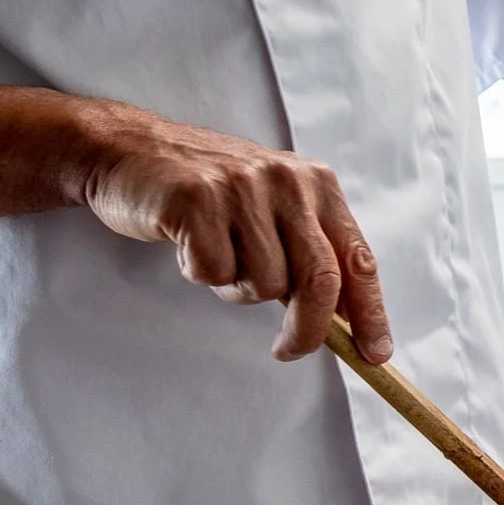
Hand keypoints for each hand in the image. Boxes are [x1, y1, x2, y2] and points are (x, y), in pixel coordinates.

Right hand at [80, 100, 391, 363]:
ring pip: (264, 283)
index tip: (375, 355)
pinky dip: (200, 273)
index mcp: (317, 184)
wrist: (127, 149)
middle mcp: (288, 181)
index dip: (370, 312)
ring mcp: (242, 187)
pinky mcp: (196, 200)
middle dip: (308, 329)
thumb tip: (350, 321)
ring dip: (238, 288)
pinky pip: (214, 272)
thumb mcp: (274, 208)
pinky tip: (188, 242)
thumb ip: (311, 252)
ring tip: (217, 254)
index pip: (357, 259)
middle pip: (320, 280)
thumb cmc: (209, 193)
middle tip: (287, 350)